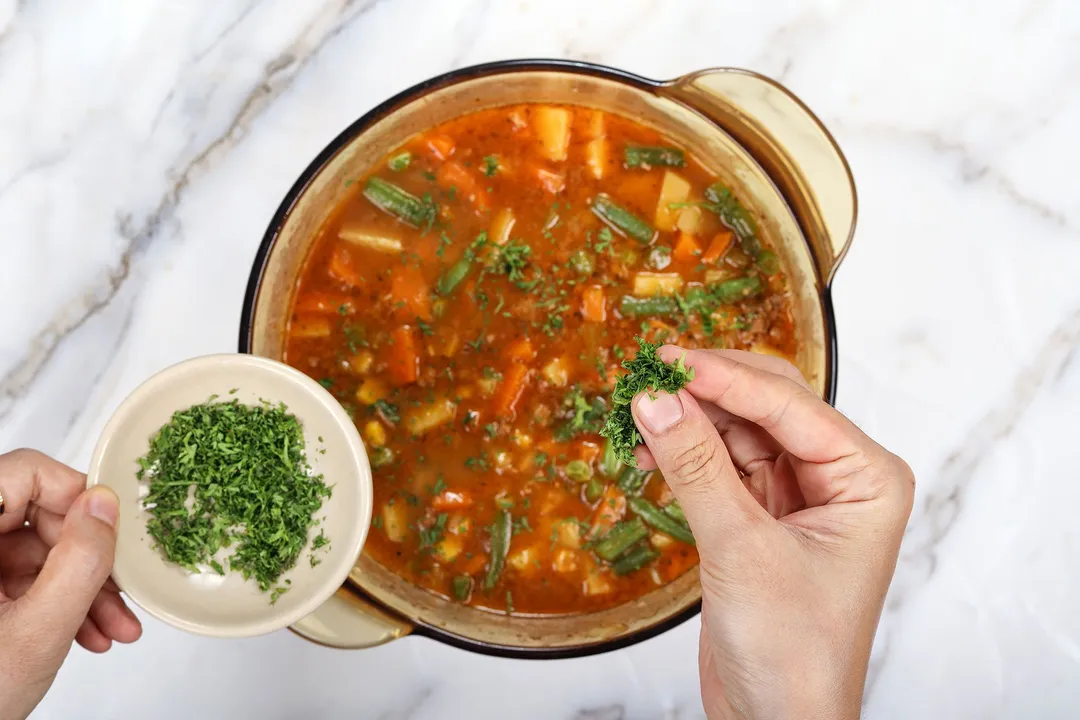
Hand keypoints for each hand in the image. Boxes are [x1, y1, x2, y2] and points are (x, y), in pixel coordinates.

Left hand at [0, 450, 141, 719]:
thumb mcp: (37, 631)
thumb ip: (79, 561)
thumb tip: (105, 505)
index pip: (25, 472)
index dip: (74, 494)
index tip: (110, 529)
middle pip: (38, 514)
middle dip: (89, 557)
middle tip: (120, 591)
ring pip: (39, 552)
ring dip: (84, 587)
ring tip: (112, 627)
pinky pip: (27, 580)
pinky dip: (61, 603)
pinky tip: (88, 633)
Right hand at [632, 349, 913, 719]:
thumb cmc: (793, 654)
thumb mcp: (741, 549)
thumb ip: (696, 467)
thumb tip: (657, 398)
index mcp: (867, 478)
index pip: (789, 405)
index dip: (725, 377)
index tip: (668, 359)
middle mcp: (839, 479)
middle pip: (766, 407)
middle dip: (708, 391)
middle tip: (649, 371)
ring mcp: (799, 497)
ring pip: (738, 433)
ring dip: (690, 420)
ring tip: (639, 406)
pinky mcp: (761, 519)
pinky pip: (720, 466)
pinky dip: (685, 453)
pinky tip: (651, 446)